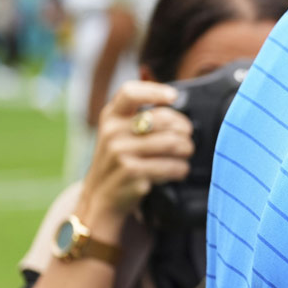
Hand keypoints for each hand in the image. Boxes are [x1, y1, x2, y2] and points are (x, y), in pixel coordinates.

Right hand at [76, 81, 194, 239]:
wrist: (100, 196)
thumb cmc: (121, 158)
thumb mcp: (121, 132)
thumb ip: (142, 116)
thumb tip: (177, 100)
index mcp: (111, 116)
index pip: (130, 92)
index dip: (154, 90)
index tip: (174, 97)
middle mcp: (112, 132)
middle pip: (164, 119)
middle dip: (184, 130)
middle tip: (186, 139)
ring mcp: (119, 152)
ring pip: (173, 143)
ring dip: (186, 150)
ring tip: (184, 154)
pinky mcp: (131, 172)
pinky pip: (171, 166)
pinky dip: (181, 169)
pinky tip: (178, 171)